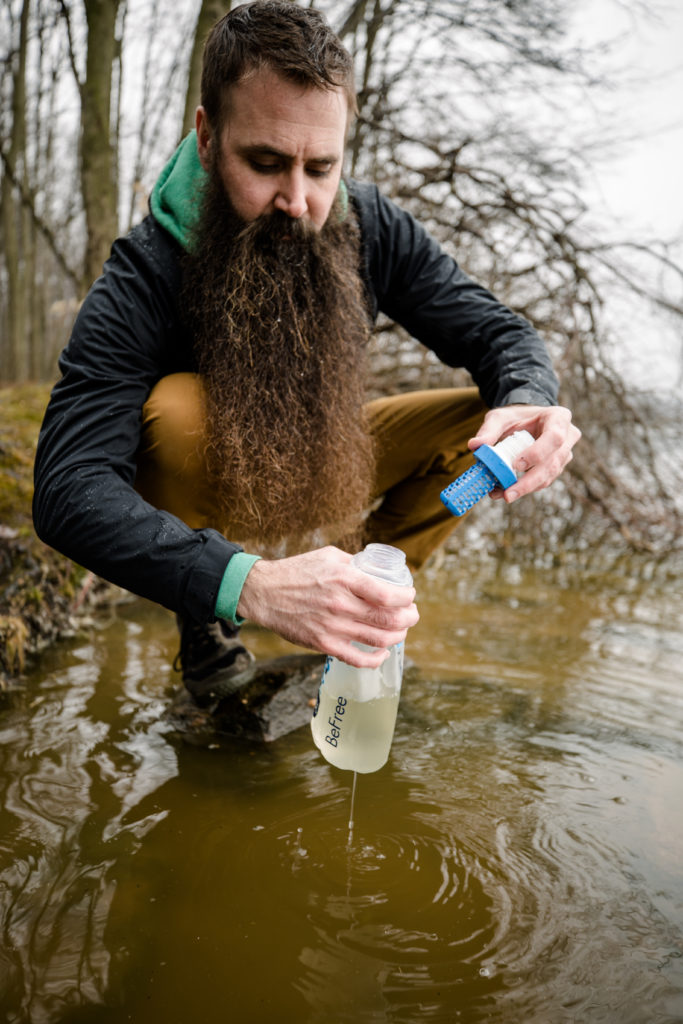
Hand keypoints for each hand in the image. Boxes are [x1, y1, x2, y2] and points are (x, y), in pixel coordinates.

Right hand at [236, 546, 418, 667]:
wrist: (265, 592)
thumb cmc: (297, 571)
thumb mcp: (330, 556)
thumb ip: (356, 564)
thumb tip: (379, 571)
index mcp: (345, 579)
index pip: (388, 595)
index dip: (407, 598)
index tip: (410, 596)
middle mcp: (341, 604)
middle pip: (389, 619)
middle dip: (409, 618)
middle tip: (412, 614)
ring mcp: (332, 627)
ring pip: (379, 639)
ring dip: (398, 636)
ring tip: (401, 630)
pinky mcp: (323, 644)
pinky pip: (358, 659)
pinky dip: (376, 659)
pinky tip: (383, 652)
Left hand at [469, 404, 580, 501]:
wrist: (525, 421)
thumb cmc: (515, 416)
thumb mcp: (500, 417)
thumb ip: (489, 429)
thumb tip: (474, 445)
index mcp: (558, 418)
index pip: (554, 437)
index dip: (537, 453)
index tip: (516, 465)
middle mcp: (567, 436)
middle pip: (553, 463)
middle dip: (530, 481)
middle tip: (508, 494)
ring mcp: (564, 454)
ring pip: (549, 476)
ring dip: (526, 488)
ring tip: (502, 494)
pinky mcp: (556, 467)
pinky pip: (543, 481)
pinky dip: (525, 488)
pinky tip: (505, 491)